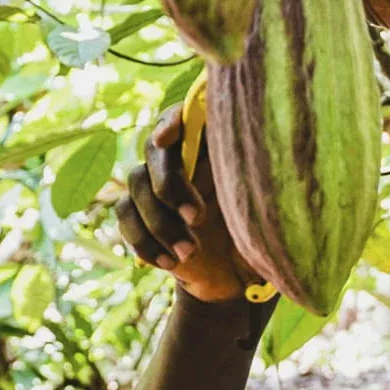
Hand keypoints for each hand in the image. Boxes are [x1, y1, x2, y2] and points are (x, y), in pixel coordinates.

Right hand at [117, 106, 257, 302]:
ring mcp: (153, 186)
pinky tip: (169, 263)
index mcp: (209, 148)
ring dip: (160, 222)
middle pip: (154, 152)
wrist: (232, 273)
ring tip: (190, 251)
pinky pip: (125, 217)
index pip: (183, 117)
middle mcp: (178, 160)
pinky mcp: (139, 214)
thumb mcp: (263, 203)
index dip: (171, 121)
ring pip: (136, 186)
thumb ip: (255, 174)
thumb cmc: (254, 231)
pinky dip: (144, 241)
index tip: (167, 139)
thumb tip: (261, 149)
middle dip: (170, 185)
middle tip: (197, 217)